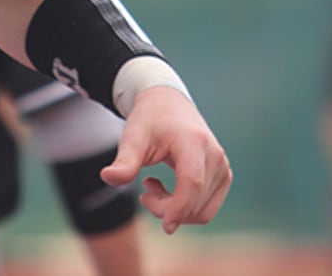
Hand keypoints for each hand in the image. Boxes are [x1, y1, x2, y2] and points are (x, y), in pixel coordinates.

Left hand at [100, 85, 231, 234]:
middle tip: (144, 193)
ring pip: (202, 210)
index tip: (165, 227)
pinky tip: (169, 190)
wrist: (168, 104)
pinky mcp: (223, 176)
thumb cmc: (149, 121)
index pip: (192, 183)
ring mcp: (222, 166)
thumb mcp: (133, 136)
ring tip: (153, 187)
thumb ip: (124, 160)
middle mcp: (215, 154)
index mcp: (193, 141)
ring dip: (175, 210)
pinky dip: (186, 208)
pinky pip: (207, 208)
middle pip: (195, 201)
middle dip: (166, 209)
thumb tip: (108, 177)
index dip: (179, 207)